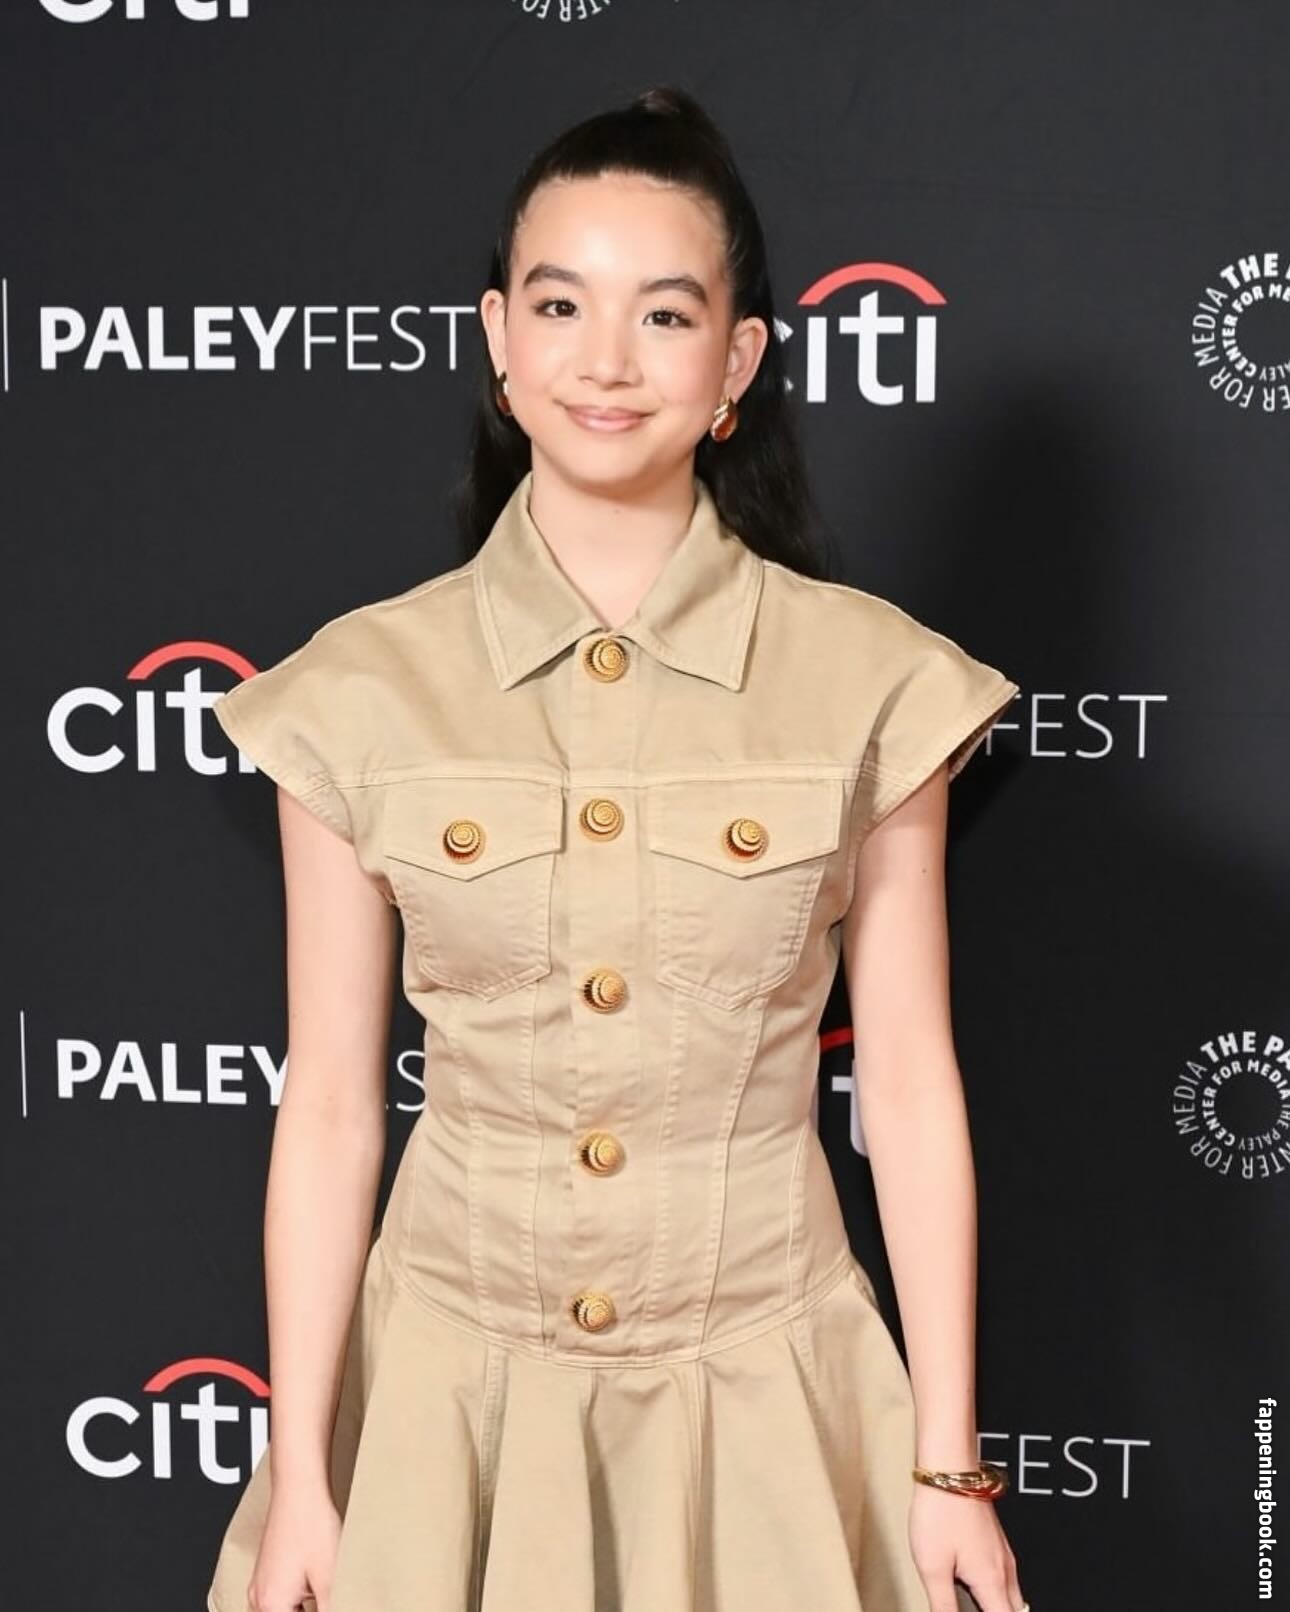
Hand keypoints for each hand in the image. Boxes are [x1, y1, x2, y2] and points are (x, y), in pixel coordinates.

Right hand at [246, 1481, 342, 1611]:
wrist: (299, 1486)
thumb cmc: (311, 1523)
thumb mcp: (329, 1578)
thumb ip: (330, 1608)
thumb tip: (343, 1609)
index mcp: (271, 1605)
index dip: (319, 1610)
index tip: (328, 1601)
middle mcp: (259, 1597)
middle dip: (312, 1609)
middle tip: (327, 1593)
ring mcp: (260, 1583)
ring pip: (285, 1609)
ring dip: (306, 1605)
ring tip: (323, 1585)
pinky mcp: (267, 1570)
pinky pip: (282, 1597)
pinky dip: (299, 1597)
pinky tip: (317, 1581)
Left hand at [908, 1482, 1028, 1611]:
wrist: (949, 1469)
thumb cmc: (940, 1510)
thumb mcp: (932, 1567)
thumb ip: (943, 1605)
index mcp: (992, 1581)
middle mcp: (1004, 1569)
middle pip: (1015, 1611)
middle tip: (975, 1608)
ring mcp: (1002, 1554)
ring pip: (1013, 1597)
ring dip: (999, 1607)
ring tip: (977, 1604)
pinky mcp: (995, 1541)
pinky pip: (1006, 1580)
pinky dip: (997, 1594)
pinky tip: (977, 1590)